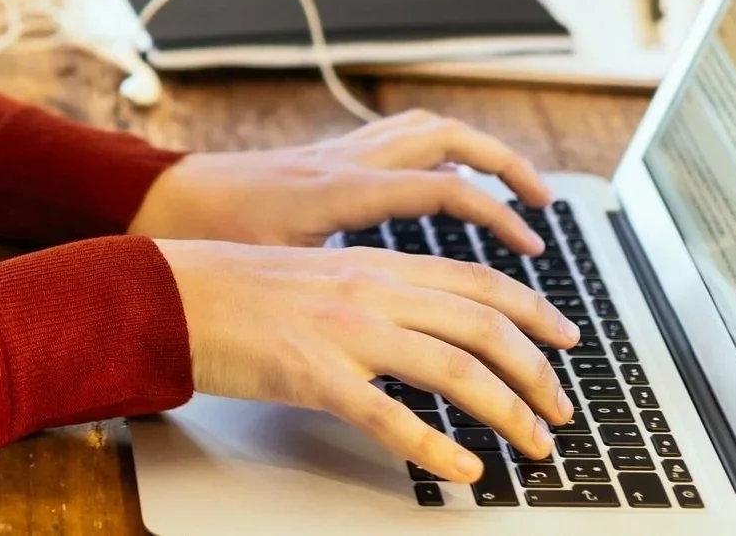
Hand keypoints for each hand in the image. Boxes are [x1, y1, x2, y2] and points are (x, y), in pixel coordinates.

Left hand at [128, 108, 555, 253]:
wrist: (167, 200)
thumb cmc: (214, 239)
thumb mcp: (276, 272)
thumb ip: (332, 293)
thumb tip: (386, 333)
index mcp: (340, 191)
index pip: (439, 187)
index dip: (493, 214)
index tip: (532, 246)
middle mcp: (347, 161)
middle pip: (446, 139)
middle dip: (504, 166)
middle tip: (544, 205)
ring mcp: (340, 152)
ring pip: (426, 128)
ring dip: (479, 152)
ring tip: (519, 189)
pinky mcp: (332, 156)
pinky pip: (401, 137)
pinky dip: (442, 151)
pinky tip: (461, 184)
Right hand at [155, 237, 577, 481]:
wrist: (169, 292)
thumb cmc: (236, 289)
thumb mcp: (319, 274)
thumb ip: (376, 292)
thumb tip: (428, 324)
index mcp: (375, 265)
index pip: (478, 281)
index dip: (534, 310)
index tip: (567, 339)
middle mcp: (370, 290)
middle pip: (482, 324)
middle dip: (536, 371)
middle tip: (560, 411)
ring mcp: (344, 331)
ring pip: (453, 368)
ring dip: (506, 411)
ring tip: (532, 446)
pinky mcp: (313, 374)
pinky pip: (388, 415)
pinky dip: (434, 446)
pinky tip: (462, 471)